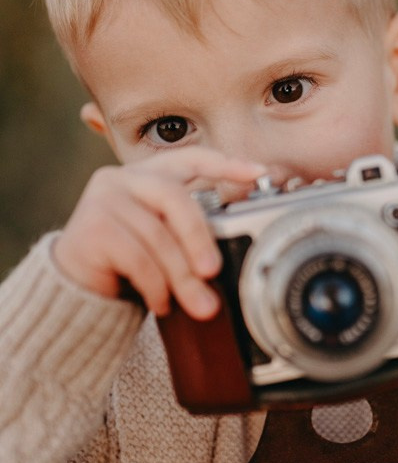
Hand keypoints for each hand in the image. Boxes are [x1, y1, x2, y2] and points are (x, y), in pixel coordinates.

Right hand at [53, 148, 265, 319]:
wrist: (75, 289)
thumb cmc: (127, 264)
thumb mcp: (165, 245)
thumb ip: (189, 239)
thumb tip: (227, 266)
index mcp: (149, 175)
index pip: (191, 158)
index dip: (226, 163)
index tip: (259, 172)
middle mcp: (124, 179)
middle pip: (175, 198)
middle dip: (200, 238)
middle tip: (214, 272)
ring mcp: (104, 199)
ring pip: (158, 236)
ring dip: (181, 276)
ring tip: (197, 305)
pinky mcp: (91, 228)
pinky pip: (138, 259)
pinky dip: (156, 287)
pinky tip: (161, 303)